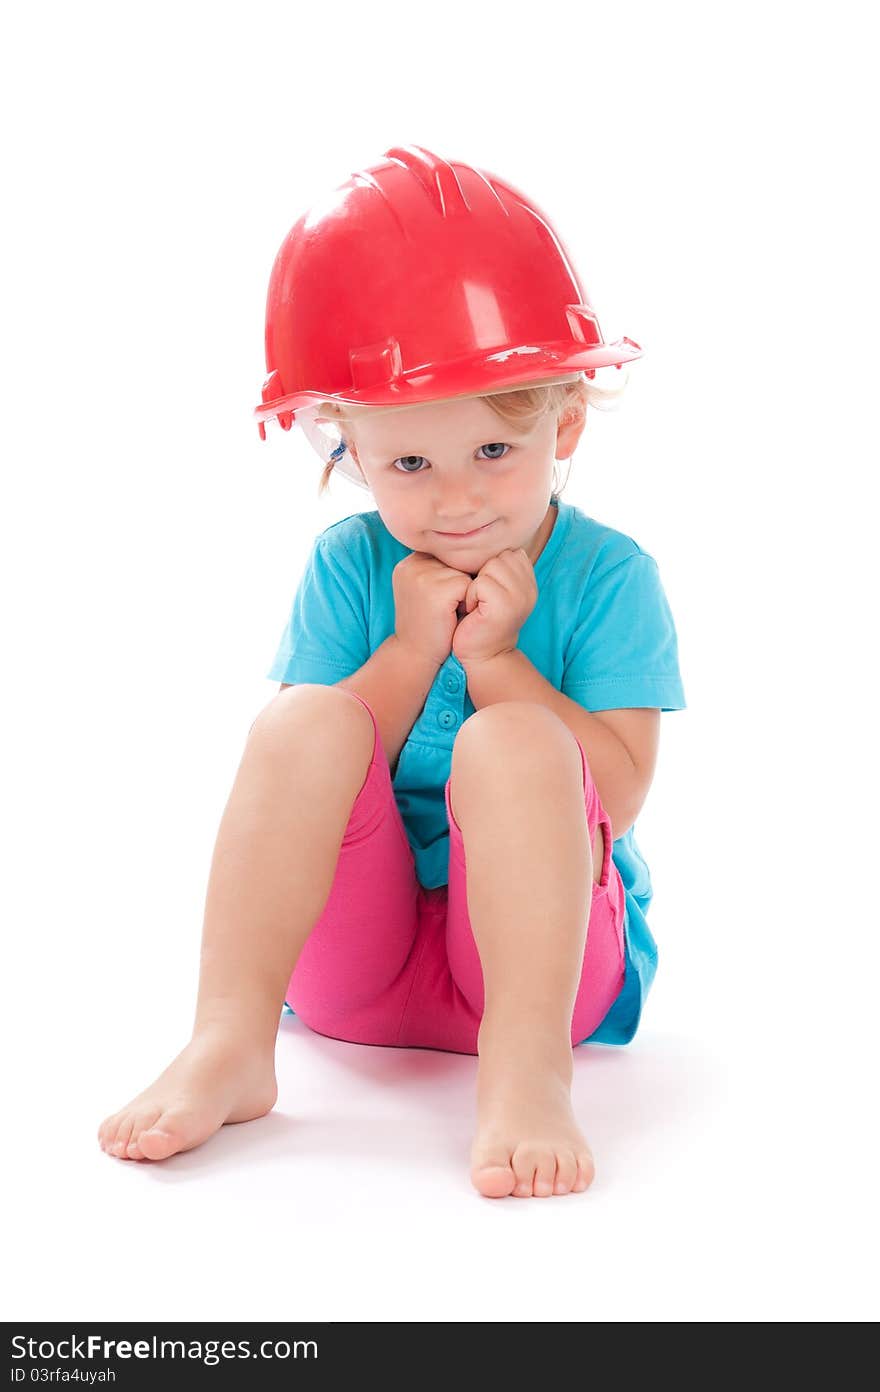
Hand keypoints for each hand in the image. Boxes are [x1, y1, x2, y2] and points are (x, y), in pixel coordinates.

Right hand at [391, 551, 471, 668]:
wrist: (414, 656)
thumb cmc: (426, 625)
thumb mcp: (425, 591)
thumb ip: (437, 569)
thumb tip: (473, 549)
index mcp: (408, 563)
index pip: (446, 555)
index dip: (452, 578)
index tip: (441, 600)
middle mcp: (412, 565)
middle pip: (456, 562)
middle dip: (458, 584)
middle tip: (444, 608)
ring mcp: (422, 576)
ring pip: (464, 573)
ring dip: (463, 593)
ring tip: (447, 612)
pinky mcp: (436, 591)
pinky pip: (468, 585)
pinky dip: (467, 601)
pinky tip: (452, 615)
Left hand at [451, 548, 537, 665]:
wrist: (482, 656)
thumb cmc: (480, 621)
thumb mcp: (492, 589)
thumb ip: (497, 567)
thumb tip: (481, 536)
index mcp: (528, 581)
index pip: (508, 551)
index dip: (490, 567)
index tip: (487, 592)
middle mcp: (530, 588)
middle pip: (500, 555)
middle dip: (482, 574)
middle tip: (480, 600)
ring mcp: (520, 597)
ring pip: (490, 566)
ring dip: (475, 585)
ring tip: (477, 605)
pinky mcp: (505, 607)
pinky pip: (481, 583)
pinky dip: (471, 596)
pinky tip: (474, 612)